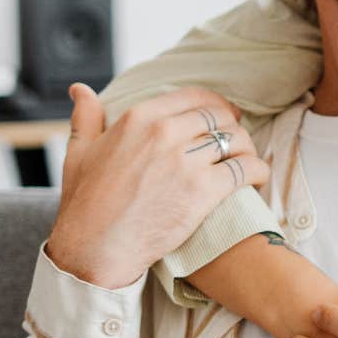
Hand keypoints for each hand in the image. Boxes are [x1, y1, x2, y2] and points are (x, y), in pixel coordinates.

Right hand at [45, 83, 269, 288]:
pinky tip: (258, 177)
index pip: (194, 98)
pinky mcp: (202, 190)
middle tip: (237, 140)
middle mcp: (165, 133)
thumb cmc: (85, 204)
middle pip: (218, 117)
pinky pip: (244, 169)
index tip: (225, 114)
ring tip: (247, 159)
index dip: (216, 105)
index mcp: (139, 118)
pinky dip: (258, 171)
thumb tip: (81, 89)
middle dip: (233, 126)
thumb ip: (86, 116)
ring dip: (247, 148)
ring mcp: (185, 161)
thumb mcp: (79, 152)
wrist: (94, 248)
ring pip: (235, 140)